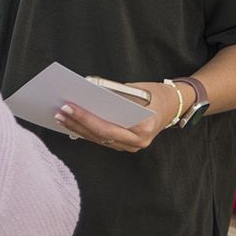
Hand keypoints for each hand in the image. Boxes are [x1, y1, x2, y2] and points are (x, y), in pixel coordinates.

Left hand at [54, 80, 183, 153]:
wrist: (174, 105)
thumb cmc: (155, 93)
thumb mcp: (137, 89)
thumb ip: (115, 94)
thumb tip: (87, 93)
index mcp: (143, 127)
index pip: (107, 126)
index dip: (86, 118)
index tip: (69, 106)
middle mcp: (138, 142)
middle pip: (101, 135)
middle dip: (77, 123)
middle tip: (60, 111)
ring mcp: (133, 147)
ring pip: (100, 140)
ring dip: (78, 129)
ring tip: (61, 117)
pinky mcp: (127, 145)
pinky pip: (103, 140)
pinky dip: (87, 132)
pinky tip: (73, 123)